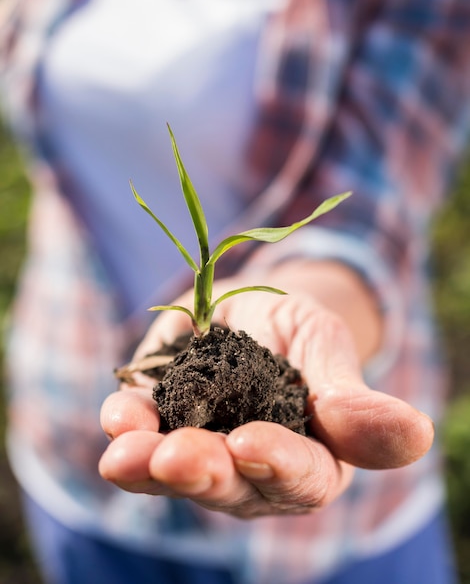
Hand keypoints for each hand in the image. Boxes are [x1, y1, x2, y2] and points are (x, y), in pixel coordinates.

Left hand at [99, 263, 433, 517]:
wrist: (250, 306)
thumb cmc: (299, 328)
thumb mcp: (327, 345)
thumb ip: (352, 395)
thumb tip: (417, 435)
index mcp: (310, 457)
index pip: (301, 477)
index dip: (278, 466)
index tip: (253, 445)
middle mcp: (253, 469)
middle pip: (230, 487)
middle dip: (201, 472)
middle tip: (174, 458)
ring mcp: (203, 450)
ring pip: (177, 473)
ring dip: (148, 466)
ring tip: (124, 453)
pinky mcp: (161, 425)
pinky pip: (141, 436)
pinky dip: (128, 427)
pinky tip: (119, 415)